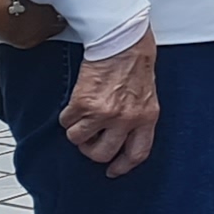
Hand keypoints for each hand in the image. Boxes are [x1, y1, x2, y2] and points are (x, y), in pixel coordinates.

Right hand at [62, 40, 159, 175]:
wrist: (122, 42)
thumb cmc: (136, 64)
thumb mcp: (147, 95)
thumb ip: (137, 117)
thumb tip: (122, 136)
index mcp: (147, 117)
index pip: (137, 153)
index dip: (123, 166)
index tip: (113, 171)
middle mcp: (126, 119)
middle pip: (102, 154)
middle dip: (91, 150)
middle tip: (89, 138)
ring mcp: (104, 113)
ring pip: (78, 139)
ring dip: (77, 130)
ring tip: (83, 114)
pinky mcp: (83, 104)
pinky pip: (66, 121)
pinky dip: (67, 115)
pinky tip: (76, 102)